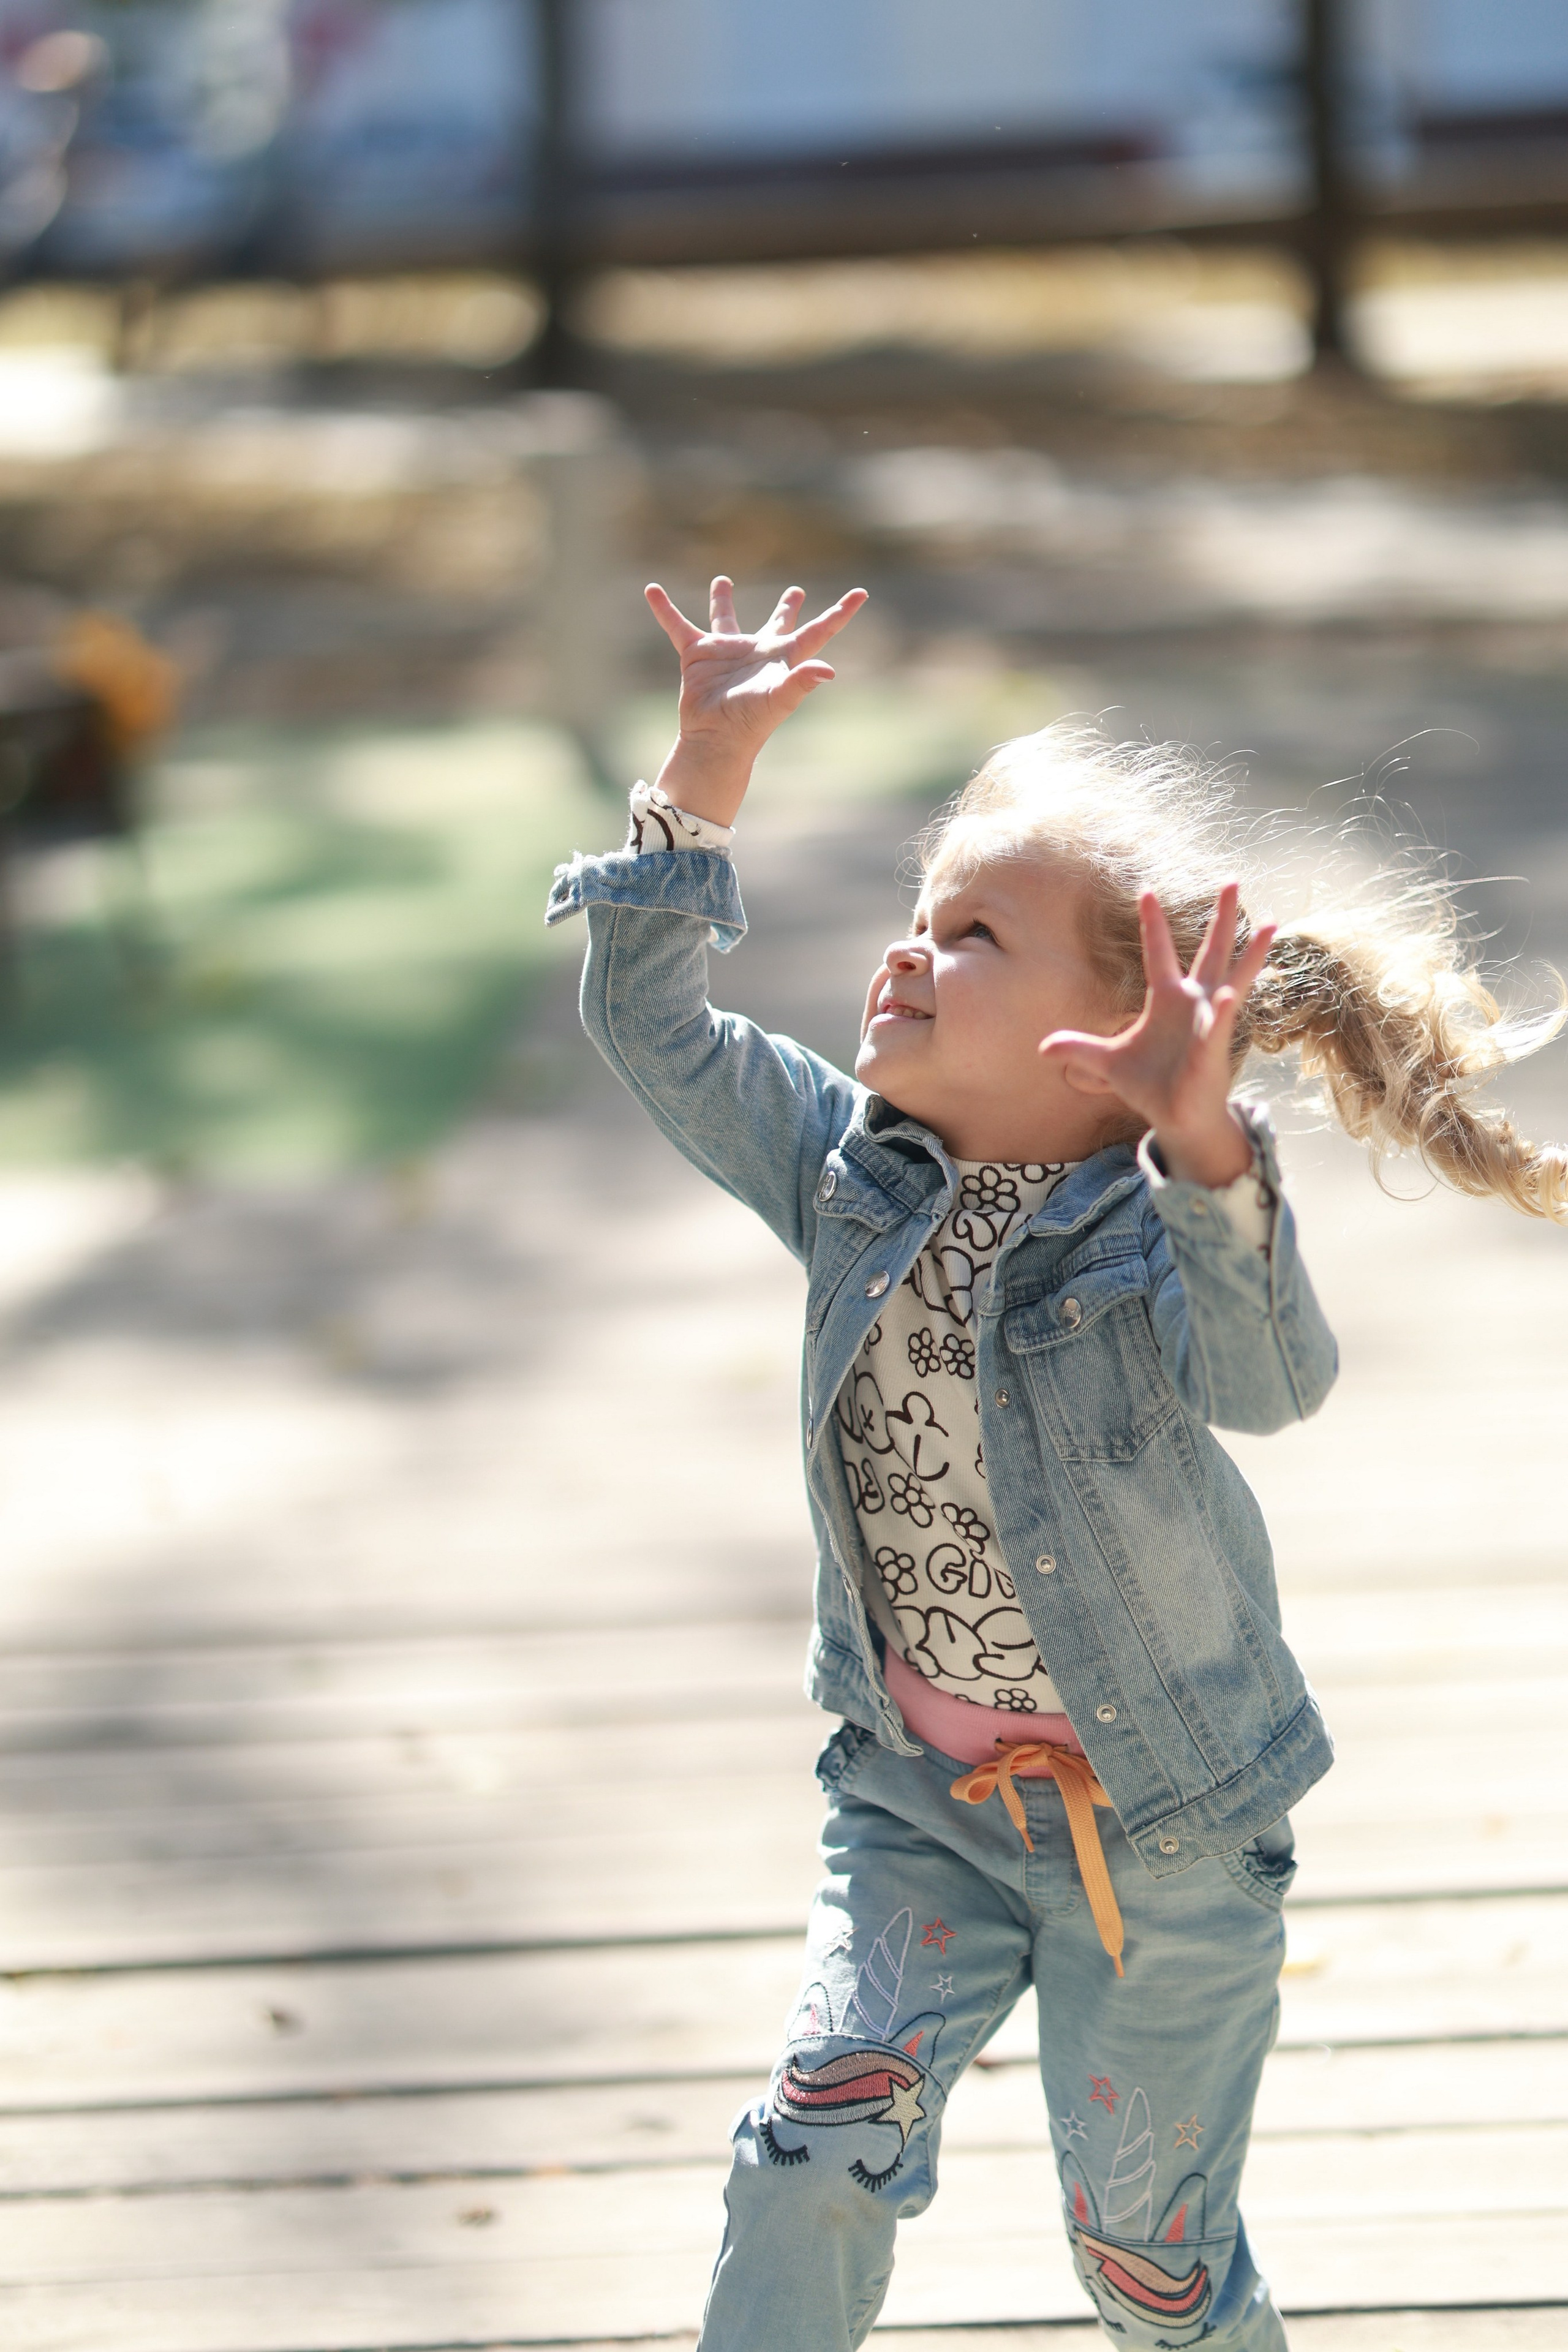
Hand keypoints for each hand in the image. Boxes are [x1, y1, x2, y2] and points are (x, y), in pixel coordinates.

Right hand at [646, 575, 867, 826]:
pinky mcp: (697, 654)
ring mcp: (727, 651)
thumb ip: (802, 683)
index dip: (841, 613)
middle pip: (777, 623)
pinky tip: (652, 590)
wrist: (715, 739)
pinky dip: (665, 610)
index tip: (862, 593)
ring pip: (726, 618)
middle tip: (796, 591)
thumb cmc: (750, 723)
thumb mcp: (779, 701)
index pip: (819, 630)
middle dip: (787, 607)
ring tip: (722, 580)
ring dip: (722, 600)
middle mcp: (758, 651)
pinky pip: (678, 626)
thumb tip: (829, 670)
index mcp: (784, 658)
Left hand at [1038, 883, 1276, 1186]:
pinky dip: (1224, 1010)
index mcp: (1166, 999)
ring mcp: (1208, 1022)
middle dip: (1221, 919)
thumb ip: (1080, 1049)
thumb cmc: (1151, 1086)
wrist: (1176, 1118)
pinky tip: (1229, 994)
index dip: (1153, 923)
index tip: (1146, 890)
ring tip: (1271, 924)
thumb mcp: (1108, 1064)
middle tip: (1232, 882)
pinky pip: (1219, 1025)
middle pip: (1210, 952)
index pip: (1158, 952)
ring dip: (1250, 953)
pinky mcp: (1212, 1048)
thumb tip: (1043, 1046)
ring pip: (1233, 978)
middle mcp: (1193, 1002)